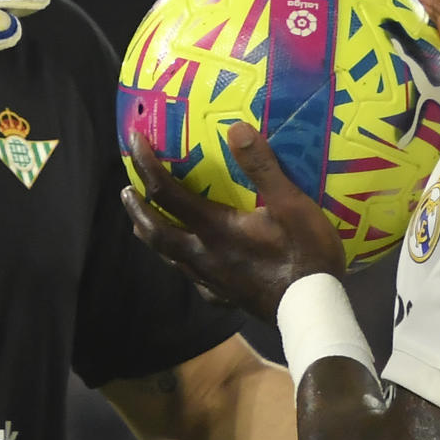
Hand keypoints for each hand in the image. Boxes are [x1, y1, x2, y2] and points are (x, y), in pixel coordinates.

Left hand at [121, 125, 344, 322]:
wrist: (313, 310)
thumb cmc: (305, 254)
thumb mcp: (291, 204)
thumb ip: (262, 166)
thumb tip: (235, 128)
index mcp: (214, 229)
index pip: (167, 193)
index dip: (147, 165)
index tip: (134, 141)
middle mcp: (203, 255)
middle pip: (155, 231)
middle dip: (137, 208)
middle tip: (126, 191)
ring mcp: (211, 281)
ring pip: (170, 257)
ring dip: (153, 235)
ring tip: (144, 222)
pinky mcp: (224, 297)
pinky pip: (193, 278)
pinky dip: (182, 263)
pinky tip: (190, 263)